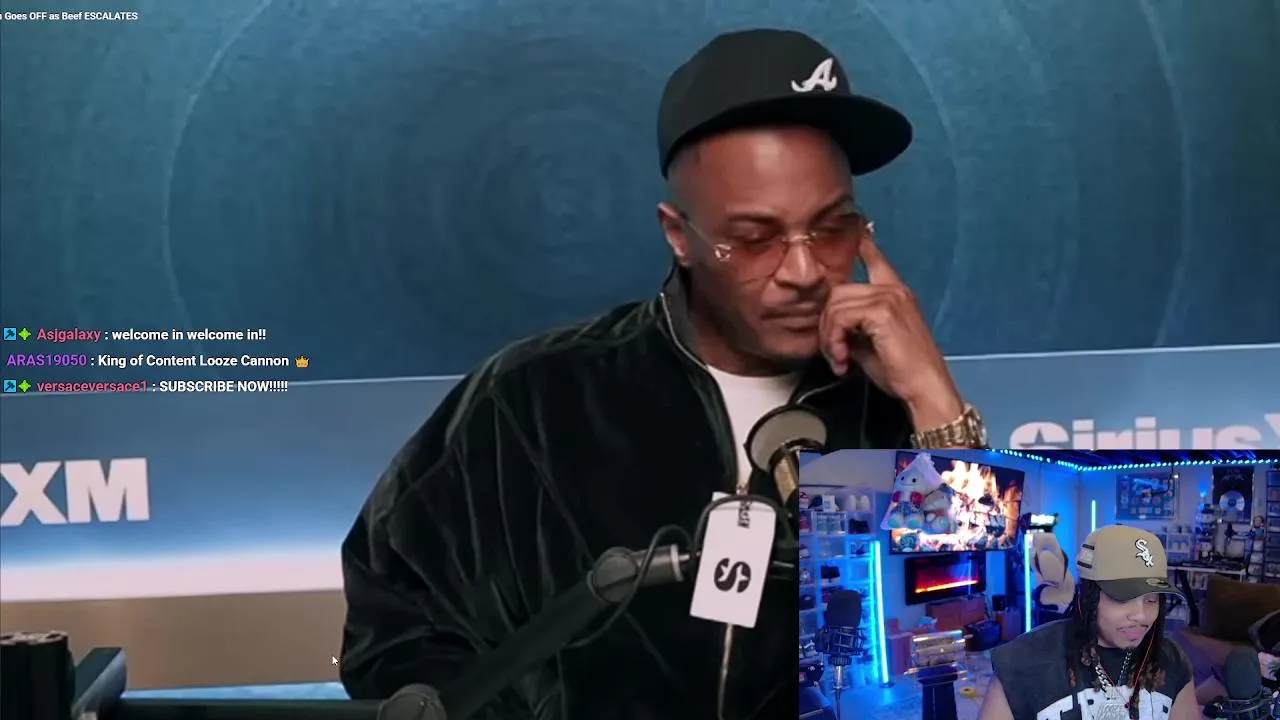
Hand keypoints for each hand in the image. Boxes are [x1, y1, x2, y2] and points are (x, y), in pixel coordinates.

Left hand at [818, 232, 963, 428]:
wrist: (925, 387)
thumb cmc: (902, 371)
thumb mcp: (871, 345)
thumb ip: (853, 328)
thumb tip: (832, 329)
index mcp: (895, 294)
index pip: (877, 260)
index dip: (865, 245)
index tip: (861, 229)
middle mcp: (893, 290)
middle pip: (838, 291)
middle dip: (826, 325)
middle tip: (833, 353)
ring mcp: (889, 298)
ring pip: (836, 305)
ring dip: (829, 337)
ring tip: (839, 359)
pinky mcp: (883, 311)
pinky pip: (841, 317)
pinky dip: (835, 341)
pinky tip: (843, 360)